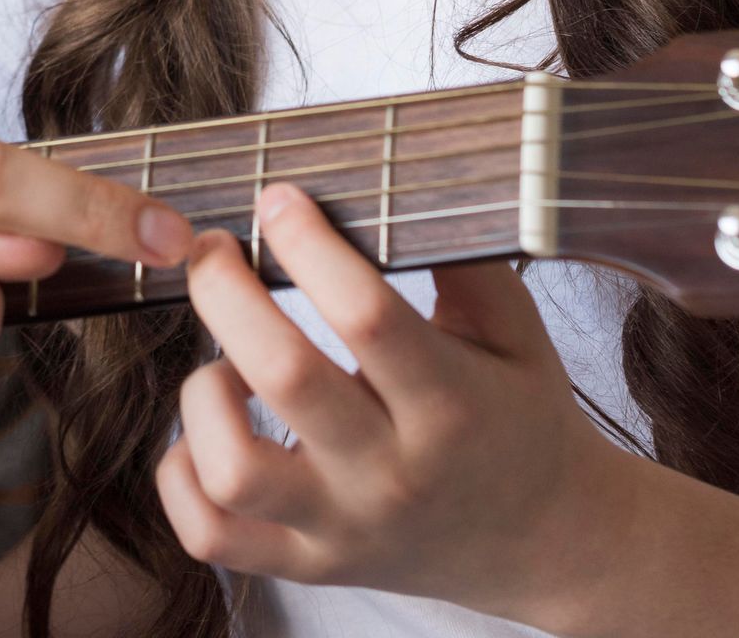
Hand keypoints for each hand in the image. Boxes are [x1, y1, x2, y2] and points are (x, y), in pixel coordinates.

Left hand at [156, 182, 628, 625]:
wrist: (556, 545)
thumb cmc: (521, 416)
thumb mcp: (515, 329)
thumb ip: (458, 256)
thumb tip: (390, 174)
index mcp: (451, 404)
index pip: (366, 315)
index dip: (308, 243)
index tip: (278, 196)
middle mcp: (392, 474)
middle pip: (284, 376)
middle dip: (225, 291)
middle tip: (212, 245)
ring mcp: (343, 529)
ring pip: (235, 471)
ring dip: (204, 395)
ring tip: (223, 359)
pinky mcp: (308, 565)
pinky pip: (211, 536)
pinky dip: (182, 476)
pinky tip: (206, 429)